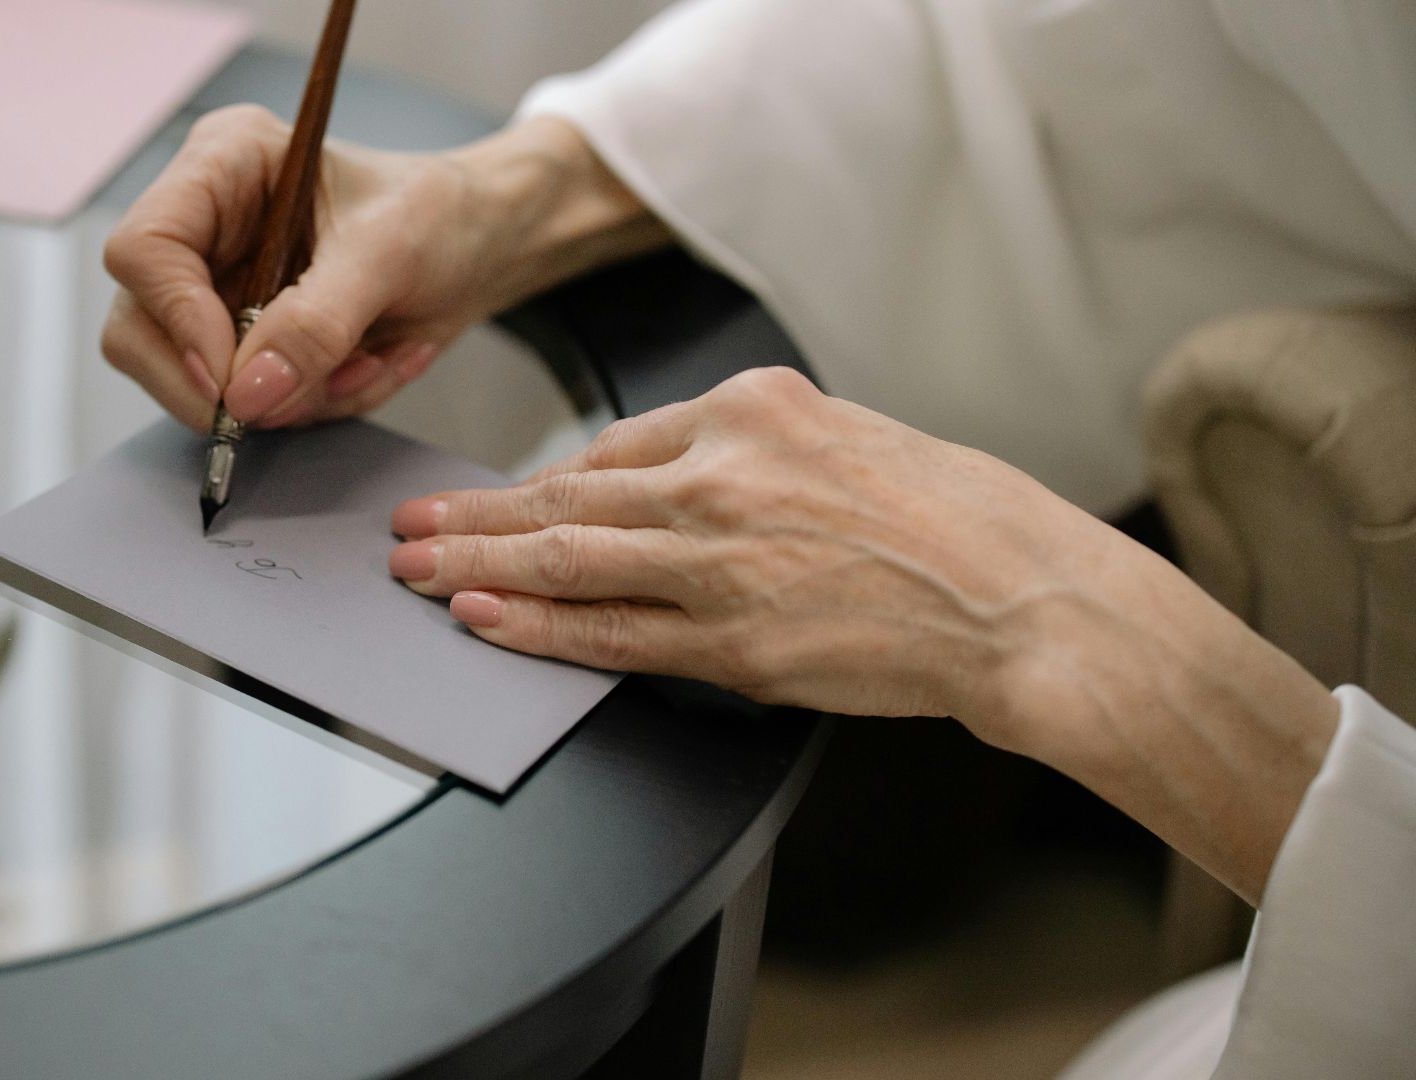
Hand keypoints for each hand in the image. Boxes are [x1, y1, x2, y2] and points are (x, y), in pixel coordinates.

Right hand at [102, 109, 668, 428]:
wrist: (485, 247)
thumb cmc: (442, 214)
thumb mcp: (390, 255)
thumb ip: (316, 323)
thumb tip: (245, 394)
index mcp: (222, 166)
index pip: (143, 250)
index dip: (176, 321)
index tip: (231, 378)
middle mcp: (203, 227)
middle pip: (140, 330)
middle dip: (227, 383)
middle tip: (308, 392)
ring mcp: (215, 291)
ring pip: (192, 383)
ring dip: (291, 398)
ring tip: (370, 362)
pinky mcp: (244, 342)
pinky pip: (251, 406)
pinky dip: (315, 404)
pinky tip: (370, 365)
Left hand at [388, 366, 1096, 722]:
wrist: (1024, 597)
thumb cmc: (955, 519)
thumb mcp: (847, 439)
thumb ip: (749, 454)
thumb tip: (662, 485)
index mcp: (753, 408)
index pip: (614, 448)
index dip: (539, 482)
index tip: (494, 495)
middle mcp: (724, 473)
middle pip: (567, 495)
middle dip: (474, 515)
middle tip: (410, 523)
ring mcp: (721, 558)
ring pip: (568, 557)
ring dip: (476, 565)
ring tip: (414, 571)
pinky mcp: (732, 640)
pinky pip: (609, 631)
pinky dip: (535, 626)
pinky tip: (481, 619)